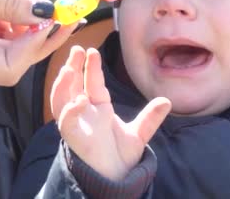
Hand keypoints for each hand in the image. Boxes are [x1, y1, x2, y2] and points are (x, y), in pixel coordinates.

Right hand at [51, 46, 170, 180]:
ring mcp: (77, 125)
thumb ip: (151, 117)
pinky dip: (70, 111)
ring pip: (61, 100)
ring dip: (63, 84)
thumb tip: (167, 101)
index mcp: (99, 108)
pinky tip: (80, 101)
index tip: (91, 50)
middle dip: (72, 67)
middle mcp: (84, 114)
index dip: (91, 67)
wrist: (116, 179)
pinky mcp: (74, 139)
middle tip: (75, 49)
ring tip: (69, 69)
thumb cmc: (121, 156)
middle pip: (72, 86)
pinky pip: (66, 123)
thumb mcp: (139, 133)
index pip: (92, 83)